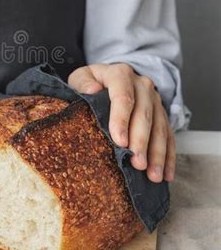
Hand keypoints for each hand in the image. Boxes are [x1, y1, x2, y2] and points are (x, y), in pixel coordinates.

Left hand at [68, 63, 175, 182]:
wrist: (109, 78)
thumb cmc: (91, 83)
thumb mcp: (80, 78)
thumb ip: (83, 83)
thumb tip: (93, 90)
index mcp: (120, 74)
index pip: (123, 96)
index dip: (122, 120)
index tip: (120, 142)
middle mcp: (142, 85)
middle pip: (144, 114)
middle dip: (141, 141)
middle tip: (138, 164)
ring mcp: (155, 99)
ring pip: (159, 127)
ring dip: (158, 153)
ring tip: (154, 175)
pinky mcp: (162, 113)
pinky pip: (168, 135)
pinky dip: (169, 156)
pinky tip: (166, 174)